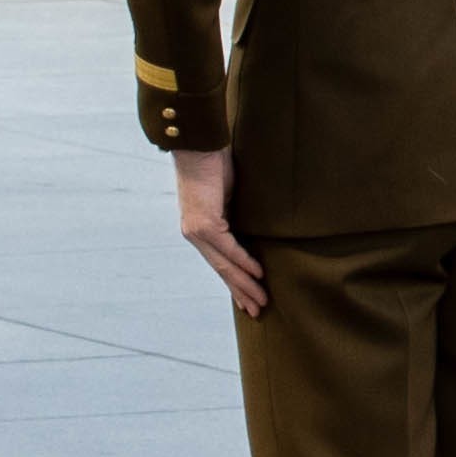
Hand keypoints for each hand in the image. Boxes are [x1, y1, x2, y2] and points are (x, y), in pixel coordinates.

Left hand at [174, 147, 265, 317]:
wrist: (199, 146)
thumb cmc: (213, 165)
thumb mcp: (227, 196)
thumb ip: (234, 215)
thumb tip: (252, 228)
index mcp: (199, 229)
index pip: (219, 262)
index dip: (234, 281)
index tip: (247, 298)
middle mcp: (194, 234)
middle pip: (221, 270)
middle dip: (240, 291)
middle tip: (257, 310)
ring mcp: (198, 231)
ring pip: (224, 265)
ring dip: (245, 284)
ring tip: (261, 300)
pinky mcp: (205, 224)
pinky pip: (229, 249)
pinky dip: (244, 262)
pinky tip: (258, 274)